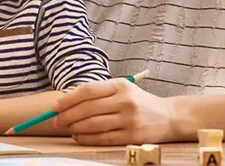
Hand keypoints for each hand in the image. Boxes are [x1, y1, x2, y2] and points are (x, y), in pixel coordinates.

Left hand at [51, 78, 178, 145]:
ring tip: (66, 129)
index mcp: (119, 85)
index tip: (55, 106)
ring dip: (75, 127)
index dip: (69, 98)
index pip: (88, 90)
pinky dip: (88, 138)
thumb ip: (100, 93)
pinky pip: (103, 138)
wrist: (169, 116)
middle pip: (88, 108)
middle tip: (56, 120)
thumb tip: (69, 100)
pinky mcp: (132, 136)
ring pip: (94, 124)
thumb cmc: (139, 102)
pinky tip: (79, 137)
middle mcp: (124, 100)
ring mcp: (128, 119)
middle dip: (68, 115)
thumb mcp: (122, 89)